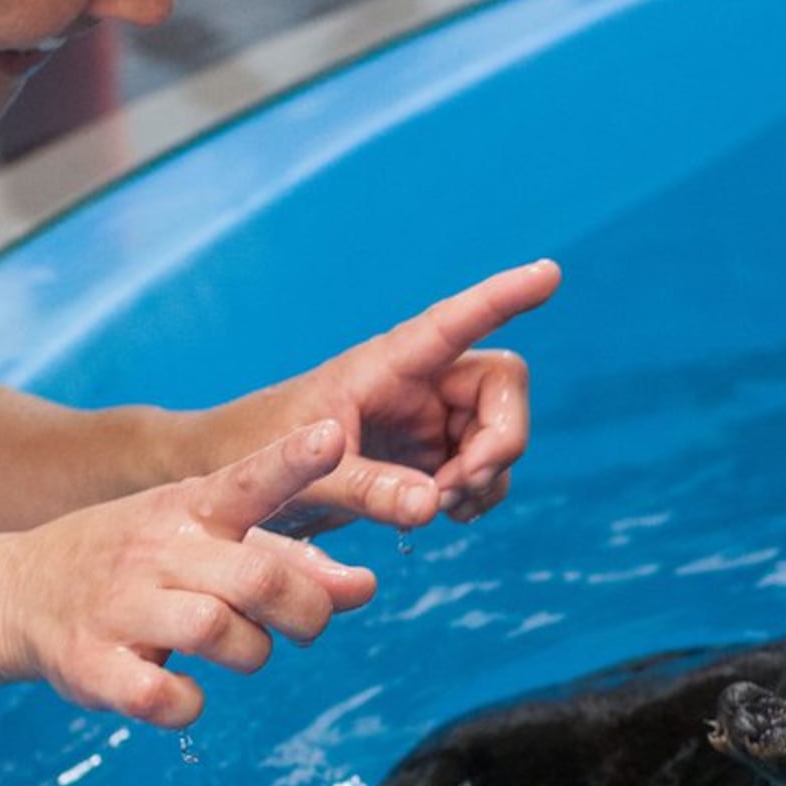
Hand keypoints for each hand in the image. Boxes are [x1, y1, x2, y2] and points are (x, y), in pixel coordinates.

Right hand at [0, 422, 379, 727]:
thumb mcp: (204, 542)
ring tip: (238, 649)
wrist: (16, 591)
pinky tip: (182, 691)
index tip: (334, 436)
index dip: (295, 461)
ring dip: (252, 654)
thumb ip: (287, 562)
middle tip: (306, 624)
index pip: (249, 478)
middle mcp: (156, 550)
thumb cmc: (137, 565)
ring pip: (220, 633)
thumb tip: (364, 587)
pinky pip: (162, 697)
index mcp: (189, 510)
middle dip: (307, 611)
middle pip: (260, 579)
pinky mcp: (91, 665)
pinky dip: (188, 704)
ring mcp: (119, 606)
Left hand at [221, 259, 561, 534]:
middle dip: (501, 441)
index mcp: (386, 363)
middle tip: (457, 490)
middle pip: (503, 387)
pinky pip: (482, 467)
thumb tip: (431, 505)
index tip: (549, 272)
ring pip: (500, 432)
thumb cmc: (258, 457)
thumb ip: (367, 489)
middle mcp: (419, 381)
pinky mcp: (429, 453)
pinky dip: (476, 494)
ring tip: (436, 509)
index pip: (454, 322)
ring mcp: (429, 417)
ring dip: (487, 476)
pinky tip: (437, 512)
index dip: (504, 296)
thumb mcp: (305, 476)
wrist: (236, 484)